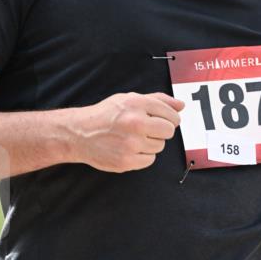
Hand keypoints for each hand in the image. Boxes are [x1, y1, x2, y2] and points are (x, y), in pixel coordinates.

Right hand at [70, 92, 184, 171]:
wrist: (79, 133)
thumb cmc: (106, 115)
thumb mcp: (129, 99)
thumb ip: (157, 100)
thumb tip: (181, 105)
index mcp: (137, 104)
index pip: (171, 115)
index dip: (170, 118)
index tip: (162, 120)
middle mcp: (135, 122)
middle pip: (169, 131)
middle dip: (161, 131)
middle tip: (147, 129)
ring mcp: (131, 144)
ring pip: (159, 146)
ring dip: (151, 143)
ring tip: (133, 138)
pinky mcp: (126, 161)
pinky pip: (150, 160)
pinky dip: (143, 156)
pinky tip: (130, 148)